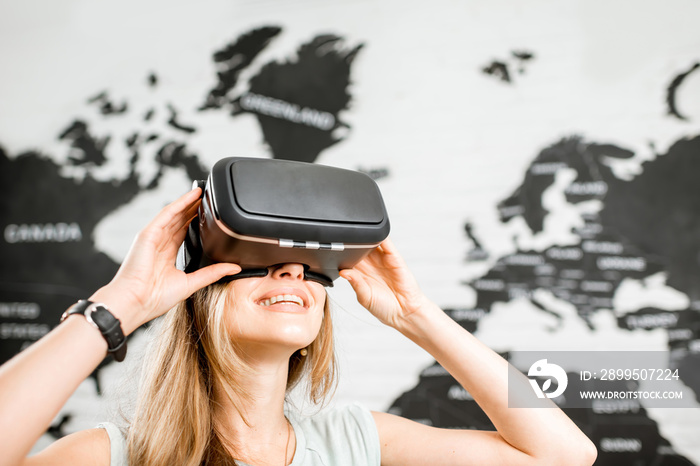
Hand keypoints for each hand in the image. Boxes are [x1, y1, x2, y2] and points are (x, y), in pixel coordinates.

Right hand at [92, 188, 240, 333]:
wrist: (136, 302)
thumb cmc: (154, 298)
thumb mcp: (191, 283)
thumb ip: (212, 273)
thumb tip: (234, 268)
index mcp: (166, 256)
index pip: (183, 233)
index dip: (195, 222)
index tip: (210, 215)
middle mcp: (159, 244)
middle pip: (179, 221)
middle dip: (193, 209)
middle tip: (209, 199)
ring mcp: (153, 237)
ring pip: (174, 214)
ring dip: (189, 202)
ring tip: (203, 192)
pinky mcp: (148, 233)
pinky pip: (167, 213)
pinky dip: (180, 203)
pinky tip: (192, 195)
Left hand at [339, 238, 431, 328]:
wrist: (404, 312)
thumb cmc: (385, 308)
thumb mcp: (364, 297)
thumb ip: (355, 283)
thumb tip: (343, 272)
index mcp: (360, 273)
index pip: (348, 258)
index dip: (342, 252)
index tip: (333, 247)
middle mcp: (371, 264)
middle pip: (359, 247)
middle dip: (352, 242)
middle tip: (343, 238)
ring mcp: (383, 259)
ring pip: (371, 242)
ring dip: (365, 237)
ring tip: (357, 234)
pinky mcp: (394, 258)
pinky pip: (387, 243)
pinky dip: (380, 236)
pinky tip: (373, 234)